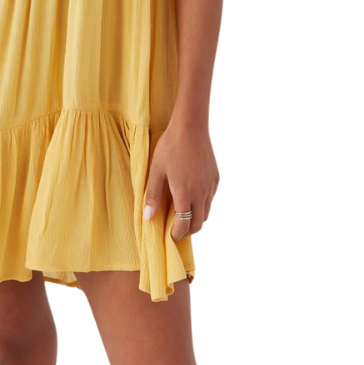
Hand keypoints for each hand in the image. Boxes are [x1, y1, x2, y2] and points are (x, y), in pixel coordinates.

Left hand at [142, 120, 218, 241]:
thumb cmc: (170, 147)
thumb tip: (148, 217)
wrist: (190, 127)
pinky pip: (210, 199)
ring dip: (195, 218)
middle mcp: (201, 193)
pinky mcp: (216, 178)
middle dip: (187, 231)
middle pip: (198, 223)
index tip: (170, 237)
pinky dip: (202, 205)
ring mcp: (211, 186)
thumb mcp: (156, 170)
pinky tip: (191, 197)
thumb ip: (152, 195)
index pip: (184, 224)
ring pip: (206, 212)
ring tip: (182, 215)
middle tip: (176, 230)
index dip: (177, 234)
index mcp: (185, 193)